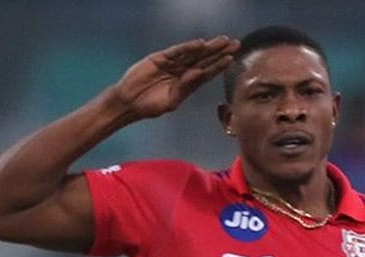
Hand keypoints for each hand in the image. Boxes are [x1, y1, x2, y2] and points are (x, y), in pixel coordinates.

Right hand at [111, 35, 239, 118]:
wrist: (129, 103)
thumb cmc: (150, 106)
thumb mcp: (170, 102)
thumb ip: (185, 88)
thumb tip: (198, 73)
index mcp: (188, 84)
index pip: (207, 73)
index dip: (219, 65)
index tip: (232, 59)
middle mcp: (182, 72)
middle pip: (204, 60)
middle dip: (219, 52)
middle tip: (235, 44)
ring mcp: (172, 64)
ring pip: (193, 53)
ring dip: (208, 47)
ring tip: (223, 41)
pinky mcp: (160, 58)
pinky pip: (177, 52)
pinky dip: (188, 47)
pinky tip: (200, 44)